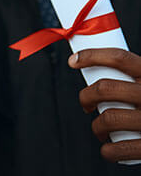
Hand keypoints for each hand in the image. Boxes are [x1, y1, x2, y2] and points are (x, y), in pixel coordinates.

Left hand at [70, 48, 140, 162]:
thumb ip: (137, 77)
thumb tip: (99, 66)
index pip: (119, 58)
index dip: (92, 55)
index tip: (73, 61)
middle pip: (105, 88)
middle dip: (86, 96)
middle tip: (86, 104)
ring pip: (108, 118)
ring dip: (96, 126)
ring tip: (100, 128)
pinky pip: (121, 149)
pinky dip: (108, 151)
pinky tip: (108, 149)